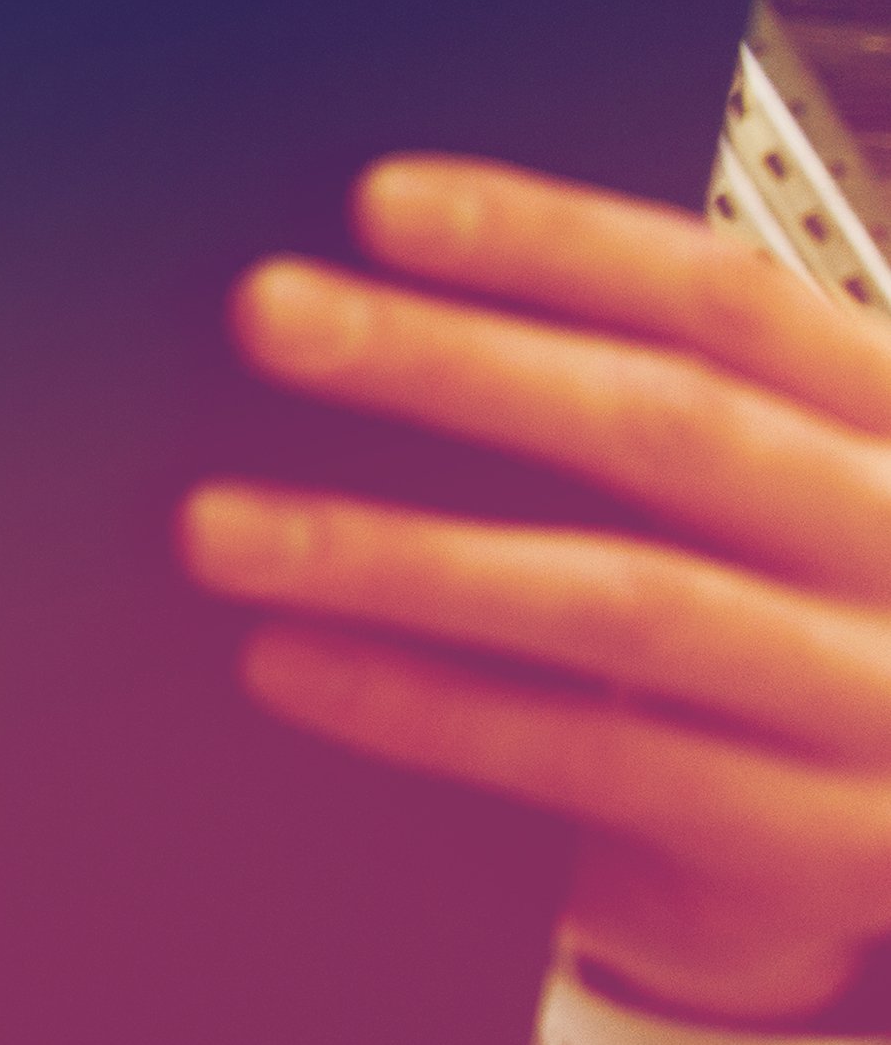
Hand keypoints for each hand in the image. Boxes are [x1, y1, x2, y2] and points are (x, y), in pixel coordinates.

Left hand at [186, 154, 890, 1024]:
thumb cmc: (794, 631)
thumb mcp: (759, 502)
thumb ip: (630, 414)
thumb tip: (370, 317)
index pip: (727, 298)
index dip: (554, 239)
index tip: (379, 201)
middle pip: (668, 427)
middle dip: (450, 363)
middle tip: (268, 313)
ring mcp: (881, 700)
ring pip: (623, 600)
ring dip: (400, 556)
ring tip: (219, 525)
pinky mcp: (819, 843)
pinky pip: (595, 760)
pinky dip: (425, 708)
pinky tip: (290, 662)